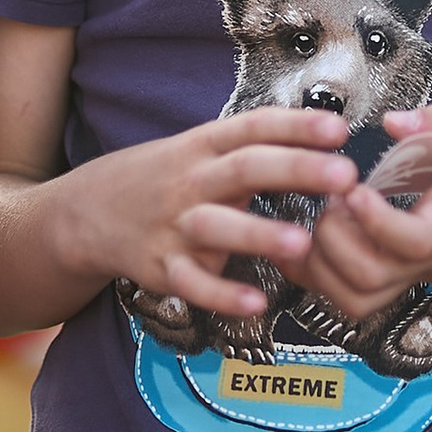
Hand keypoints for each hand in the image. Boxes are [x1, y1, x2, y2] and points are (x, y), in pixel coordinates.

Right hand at [48, 109, 355, 323]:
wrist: (86, 212)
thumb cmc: (165, 178)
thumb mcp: (198, 149)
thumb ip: (252, 144)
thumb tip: (324, 129)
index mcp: (204, 147)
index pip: (253, 128)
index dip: (295, 126)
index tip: (339, 129)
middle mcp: (191, 182)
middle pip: (244, 169)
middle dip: (295, 170)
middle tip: (344, 176)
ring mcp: (175, 226)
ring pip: (218, 227)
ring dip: (259, 235)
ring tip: (302, 244)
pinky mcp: (162, 268)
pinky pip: (193, 284)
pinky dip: (222, 296)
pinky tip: (256, 304)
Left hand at [295, 104, 431, 322]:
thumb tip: (391, 121)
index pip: (414, 241)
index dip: (376, 221)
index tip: (356, 187)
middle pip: (370, 278)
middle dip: (333, 238)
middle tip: (333, 196)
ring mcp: (414, 278)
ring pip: (354, 301)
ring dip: (321, 262)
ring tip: (325, 217)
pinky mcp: (401, 284)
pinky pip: (351, 300)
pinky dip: (317, 276)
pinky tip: (313, 237)